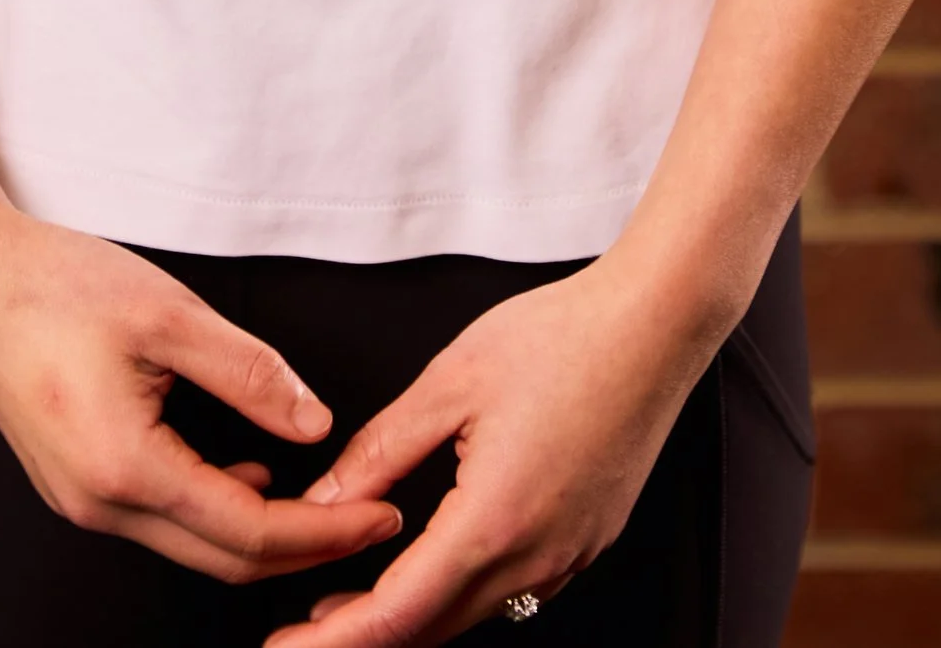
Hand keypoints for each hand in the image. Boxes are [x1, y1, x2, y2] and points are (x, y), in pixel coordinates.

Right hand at [0, 206, 406, 584]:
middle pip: (222, 560)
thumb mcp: (170, 313)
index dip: (323, 530)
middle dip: (304, 548)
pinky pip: (159, 521)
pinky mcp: (74, 486)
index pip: (247, 531)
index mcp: (124, 468)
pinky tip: (246, 476)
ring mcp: (79, 502)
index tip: (379, 512)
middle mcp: (97, 504)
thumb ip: (251, 373)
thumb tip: (316, 425)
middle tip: (367, 518)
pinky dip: (214, 513)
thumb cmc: (56, 284)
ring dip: (258, 533)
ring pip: (191, 546)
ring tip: (321, 500)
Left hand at [265, 261, 706, 645]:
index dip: (337, 639)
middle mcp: (537, 557)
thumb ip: (380, 450)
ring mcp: (570, 555)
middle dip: (364, 635)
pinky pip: (513, 590)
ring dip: (412, 616)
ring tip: (351, 597)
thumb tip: (323, 500)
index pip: (398, 614)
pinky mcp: (587, 541)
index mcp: (493, 521)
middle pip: (434, 628)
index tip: (286, 647)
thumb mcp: (449, 383)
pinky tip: (431, 562)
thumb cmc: (561, 339)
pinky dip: (460, 592)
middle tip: (303, 625)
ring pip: (473, 613)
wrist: (655, 324)